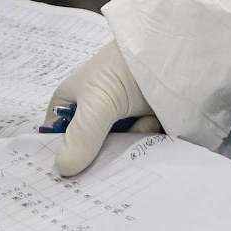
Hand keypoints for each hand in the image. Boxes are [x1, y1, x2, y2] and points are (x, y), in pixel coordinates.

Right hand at [48, 40, 157, 176]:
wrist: (174, 50)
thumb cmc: (125, 68)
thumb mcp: (97, 100)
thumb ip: (81, 135)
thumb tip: (62, 171)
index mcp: (71, 101)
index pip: (56, 136)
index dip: (60, 157)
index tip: (69, 180)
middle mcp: (92, 113)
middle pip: (87, 151)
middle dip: (100, 158)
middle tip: (111, 162)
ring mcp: (120, 120)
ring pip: (116, 152)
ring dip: (129, 148)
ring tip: (144, 126)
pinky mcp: (145, 125)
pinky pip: (139, 149)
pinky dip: (147, 145)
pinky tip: (156, 128)